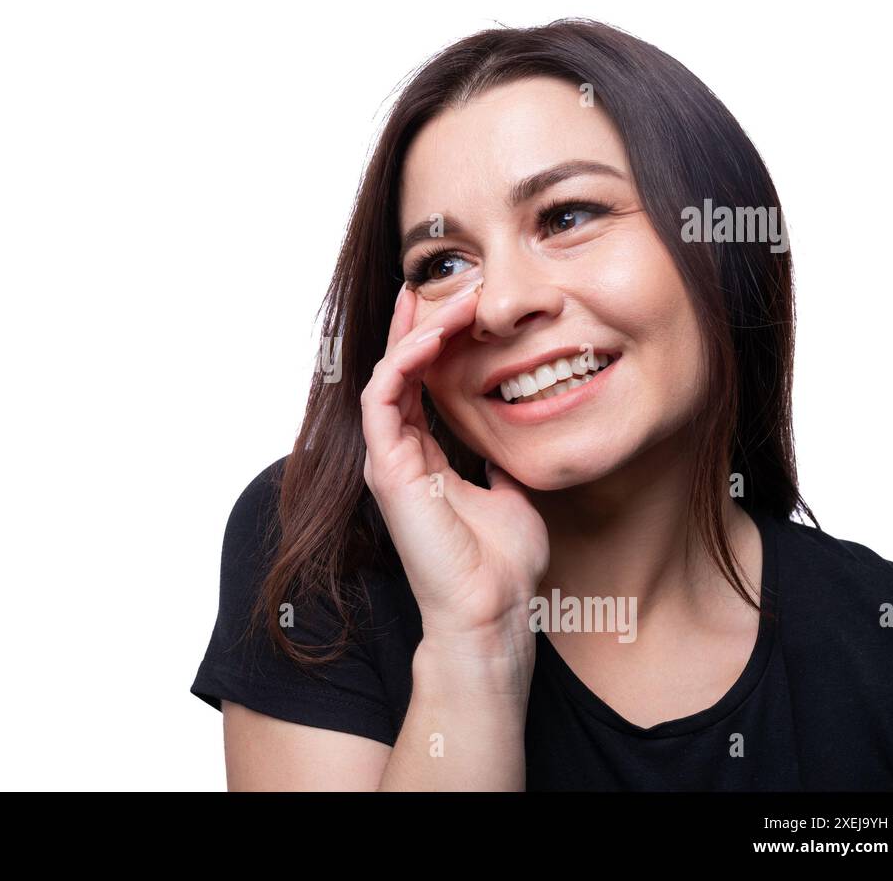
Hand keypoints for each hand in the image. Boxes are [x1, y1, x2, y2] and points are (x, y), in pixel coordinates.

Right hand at [361, 279, 549, 653]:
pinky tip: (434, 336)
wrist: (491, 609)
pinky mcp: (387, 464)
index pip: (418, 383)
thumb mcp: (508, 493)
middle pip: (400, 370)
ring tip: (454, 300)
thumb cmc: (500, 563)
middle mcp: (399, 452)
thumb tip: (509, 440)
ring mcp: (389, 458)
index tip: (456, 303)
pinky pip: (383, 396)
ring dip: (418, 333)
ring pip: (389, 374)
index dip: (432, 341)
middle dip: (423, 322)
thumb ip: (498, 462)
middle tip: (454, 284)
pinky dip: (405, 361)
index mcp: (422, 457)